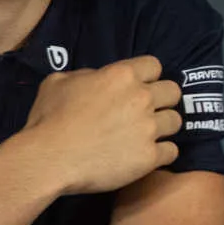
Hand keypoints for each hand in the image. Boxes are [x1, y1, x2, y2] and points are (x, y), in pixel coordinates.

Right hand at [20, 55, 181, 194]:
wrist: (48, 159)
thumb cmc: (49, 119)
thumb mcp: (59, 82)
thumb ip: (86, 75)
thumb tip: (97, 80)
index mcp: (122, 75)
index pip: (154, 65)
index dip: (147, 76)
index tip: (138, 87)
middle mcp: (141, 98)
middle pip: (173, 92)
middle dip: (162, 100)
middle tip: (146, 112)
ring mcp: (148, 128)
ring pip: (175, 121)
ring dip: (163, 127)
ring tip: (146, 135)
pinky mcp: (150, 156)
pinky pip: (171, 151)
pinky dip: (161, 154)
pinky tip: (146, 155)